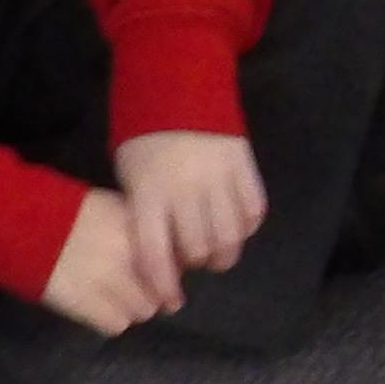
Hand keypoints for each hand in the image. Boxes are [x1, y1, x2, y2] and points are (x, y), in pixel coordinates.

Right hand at [45, 189, 166, 336]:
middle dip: (151, 292)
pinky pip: (116, 325)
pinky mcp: (87, 305)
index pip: (176, 263)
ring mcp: (110, 282)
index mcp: (138, 230)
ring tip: (113, 296)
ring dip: (132, 307)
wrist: (22, 225)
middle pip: (163, 292)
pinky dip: (110, 319)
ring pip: (143, 311)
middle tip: (133, 287)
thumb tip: (171, 256)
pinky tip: (97, 305)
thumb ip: (142, 231)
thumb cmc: (70, 214)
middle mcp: (130, 256)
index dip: (169, 271)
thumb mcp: (114, 208)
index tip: (160, 273)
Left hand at [111, 131, 267, 315]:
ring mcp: (218, 177)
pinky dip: (247, 225)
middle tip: (195, 260)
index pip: (156, 253)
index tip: (169, 299)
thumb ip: (144, 214)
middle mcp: (185, 189)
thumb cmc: (144, 138)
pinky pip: (254, 210)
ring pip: (230, 236)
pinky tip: (236, 223)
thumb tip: (161, 258)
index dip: (163, 284)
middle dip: (198, 264)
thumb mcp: (130, 176)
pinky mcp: (245, 165)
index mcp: (149, 193)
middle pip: (200, 250)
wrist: (177, 84)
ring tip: (218, 250)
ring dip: (225, 253)